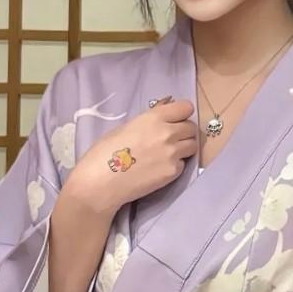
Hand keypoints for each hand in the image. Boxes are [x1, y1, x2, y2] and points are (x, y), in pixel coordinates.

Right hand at [66, 98, 197, 214]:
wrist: (100, 184)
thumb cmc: (104, 153)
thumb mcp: (125, 127)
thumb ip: (149, 120)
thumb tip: (164, 111)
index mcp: (153, 118)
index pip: (186, 108)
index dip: (181, 114)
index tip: (175, 120)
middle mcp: (167, 133)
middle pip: (191, 127)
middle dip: (183, 132)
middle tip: (170, 139)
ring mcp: (173, 153)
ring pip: (192, 145)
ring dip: (184, 148)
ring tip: (167, 154)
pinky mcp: (173, 172)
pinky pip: (183, 164)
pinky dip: (176, 165)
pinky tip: (158, 169)